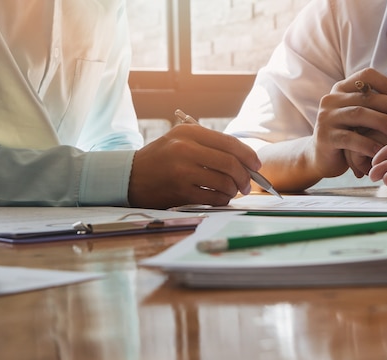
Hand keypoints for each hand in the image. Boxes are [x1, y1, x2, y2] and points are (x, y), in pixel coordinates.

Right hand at [127, 124, 260, 207]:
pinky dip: (223, 200)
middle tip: (247, 184)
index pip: (229, 142)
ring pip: (224, 181)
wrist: (129, 176)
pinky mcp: (180, 191)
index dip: (248, 155)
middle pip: (230, 163)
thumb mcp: (180, 140)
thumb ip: (210, 146)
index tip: (256, 165)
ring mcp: (182, 170)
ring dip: (234, 190)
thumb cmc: (161, 159)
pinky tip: (221, 198)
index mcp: (189, 132)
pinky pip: (213, 197)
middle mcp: (185, 148)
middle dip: (245, 176)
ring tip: (233, 191)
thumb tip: (246, 160)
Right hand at [308, 68, 386, 178]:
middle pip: (365, 96)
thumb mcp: (367, 119)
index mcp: (342, 89)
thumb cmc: (350, 135)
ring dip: (383, 122)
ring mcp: (326, 117)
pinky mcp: (325, 137)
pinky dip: (368, 144)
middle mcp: (331, 99)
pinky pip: (350, 138)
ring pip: (358, 114)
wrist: (322, 157)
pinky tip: (381, 150)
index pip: (366, 76)